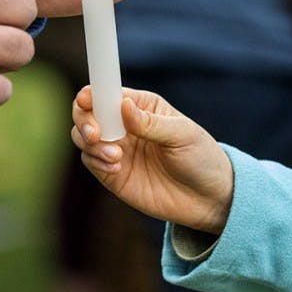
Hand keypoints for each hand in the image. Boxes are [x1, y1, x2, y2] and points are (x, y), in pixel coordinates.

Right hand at [71, 86, 232, 235]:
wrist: (209, 198)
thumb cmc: (201, 157)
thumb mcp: (183, 135)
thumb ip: (151, 123)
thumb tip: (123, 106)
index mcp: (141, 106)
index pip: (107, 92)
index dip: (93, 93)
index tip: (87, 100)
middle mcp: (123, 125)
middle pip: (87, 112)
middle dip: (84, 120)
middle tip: (95, 134)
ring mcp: (116, 149)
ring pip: (83, 137)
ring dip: (91, 144)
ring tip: (116, 156)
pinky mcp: (112, 174)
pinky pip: (90, 162)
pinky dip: (96, 162)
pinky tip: (116, 168)